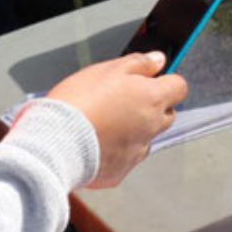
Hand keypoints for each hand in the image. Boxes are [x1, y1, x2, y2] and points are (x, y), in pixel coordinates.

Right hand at [43, 52, 188, 188]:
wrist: (52, 144)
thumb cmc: (78, 104)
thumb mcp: (107, 70)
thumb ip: (138, 63)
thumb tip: (158, 60)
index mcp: (153, 98)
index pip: (179, 87)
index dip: (165, 82)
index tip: (149, 81)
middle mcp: (152, 126)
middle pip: (166, 114)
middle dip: (151, 108)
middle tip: (121, 103)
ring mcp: (138, 151)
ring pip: (146, 138)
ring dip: (134, 131)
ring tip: (103, 125)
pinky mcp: (121, 171)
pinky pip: (125, 159)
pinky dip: (115, 152)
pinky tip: (95, 144)